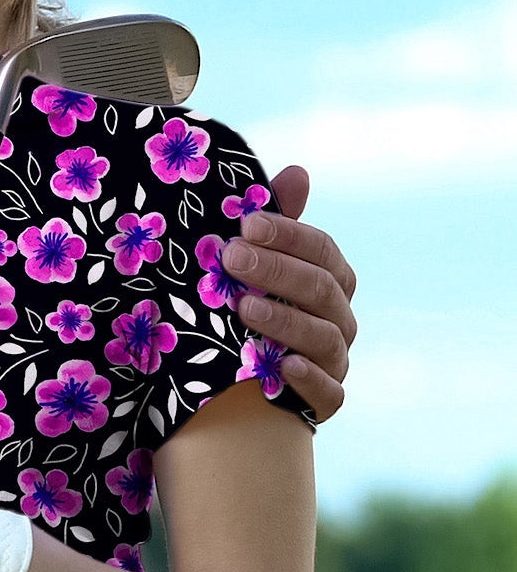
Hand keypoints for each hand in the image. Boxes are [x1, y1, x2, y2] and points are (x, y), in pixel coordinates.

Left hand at [221, 165, 356, 422]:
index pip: (322, 250)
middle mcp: (339, 317)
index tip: (245, 224)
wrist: (239, 376)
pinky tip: (282, 365)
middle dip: (276, 271)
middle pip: (321, 289)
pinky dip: (309, 379)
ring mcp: (335, 359)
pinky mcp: (325, 400)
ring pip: (324, 338)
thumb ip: (275, 222)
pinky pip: (329, 393)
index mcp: (330, 278)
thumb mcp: (255, 261)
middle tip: (231, 258)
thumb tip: (298, 171)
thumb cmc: (250, 302)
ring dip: (284, 321)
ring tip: (243, 307)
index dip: (287, 235)